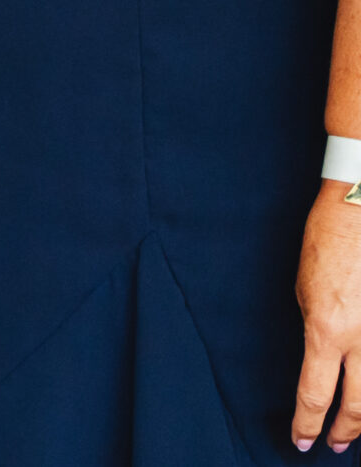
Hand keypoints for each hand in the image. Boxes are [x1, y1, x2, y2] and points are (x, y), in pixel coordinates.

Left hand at [294, 181, 360, 451]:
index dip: (307, 423)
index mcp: (327, 331)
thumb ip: (318, 332)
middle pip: (359, 407)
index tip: (301, 440)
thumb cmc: (326, 246)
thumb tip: (324, 360)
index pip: (315, 393)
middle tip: (333, 445)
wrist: (360, 213)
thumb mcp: (305, 293)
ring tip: (355, 429)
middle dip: (345, 432)